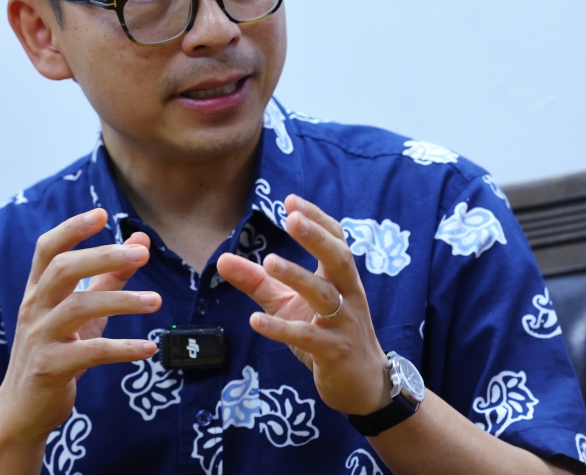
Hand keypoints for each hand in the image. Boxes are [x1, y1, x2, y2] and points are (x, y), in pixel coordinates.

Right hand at [0, 209, 160, 443]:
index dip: (72, 228)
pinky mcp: (50, 369)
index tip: (102, 213)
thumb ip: (109, 277)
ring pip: (77, 308)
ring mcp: (39, 339)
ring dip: (121, 301)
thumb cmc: (57, 351)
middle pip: (62, 270)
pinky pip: (90, 353)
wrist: (23, 411)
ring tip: (155, 301)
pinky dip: (123, 349)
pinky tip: (149, 348)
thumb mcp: (82, 312)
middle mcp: (34, 309)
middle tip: (141, 254)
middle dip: (102, 257)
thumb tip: (141, 241)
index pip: (47, 249)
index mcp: (39, 291)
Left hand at [216, 195, 388, 415]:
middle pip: (338, 259)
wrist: (362, 383)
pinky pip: (308, 337)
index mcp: (341, 278)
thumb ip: (258, 280)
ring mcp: (343, 323)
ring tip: (269, 262)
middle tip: (292, 219)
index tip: (292, 201)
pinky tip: (256, 320)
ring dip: (298, 276)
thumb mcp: (289, 303)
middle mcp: (347, 295)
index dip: (317, 219)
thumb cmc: (326, 334)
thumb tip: (223, 258)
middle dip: (316, 237)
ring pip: (324, 295)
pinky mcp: (334, 351)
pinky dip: (282, 329)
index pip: (336, 240)